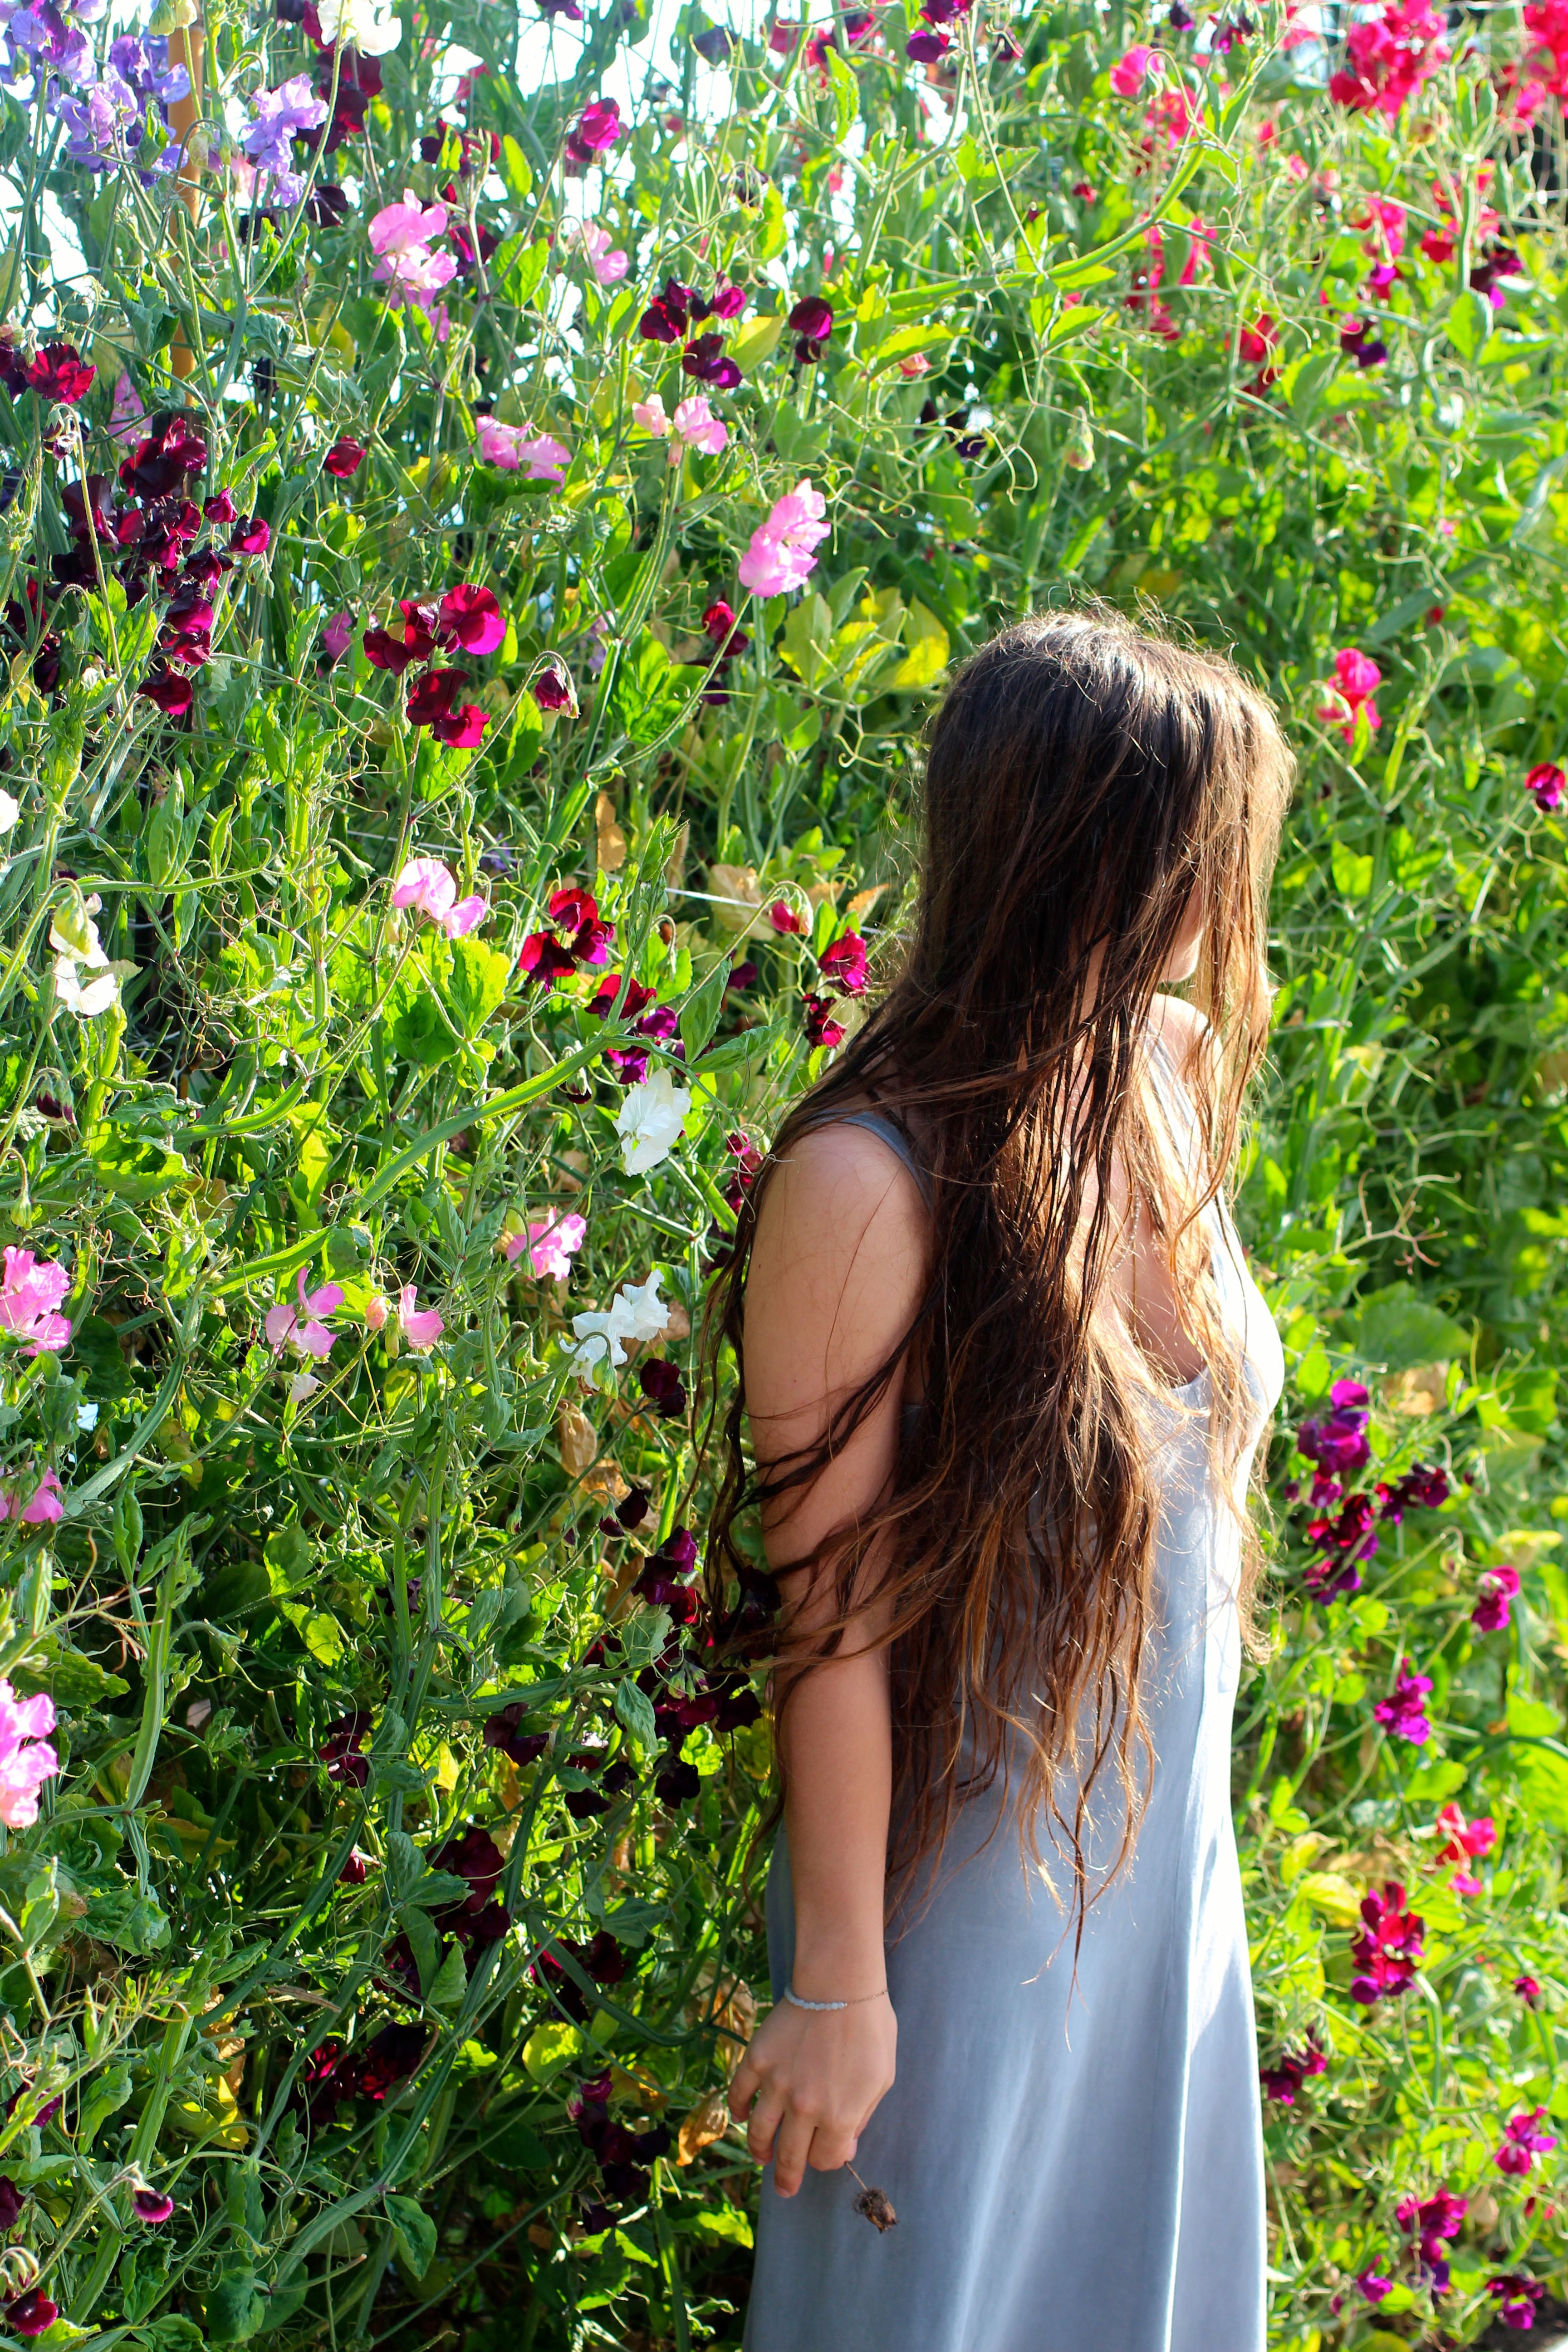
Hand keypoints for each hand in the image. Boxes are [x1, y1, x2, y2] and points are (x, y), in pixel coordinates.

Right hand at [728, 1995, 896, 2196]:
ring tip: (761, 2157)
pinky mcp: (758, 2060)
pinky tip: (742, 2116)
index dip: (828, 2159)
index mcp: (839, 2117)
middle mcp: (805, 2108)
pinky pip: (740, 2093)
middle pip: (791, 2157)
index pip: (827, 2159)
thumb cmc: (869, 2029)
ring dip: (759, 2150)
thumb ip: (862, 2117)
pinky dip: (738, 2109)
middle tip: (785, 2187)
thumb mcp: (881, 2079)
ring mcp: (777, 2085)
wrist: (840, 1984)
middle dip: (788, 2177)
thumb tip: (846, 2143)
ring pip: (760, 2133)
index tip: (828, 2152)